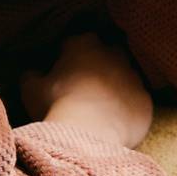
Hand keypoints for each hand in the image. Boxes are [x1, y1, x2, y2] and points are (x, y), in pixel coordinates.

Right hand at [19, 32, 153, 149]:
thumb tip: (32, 72)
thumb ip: (31, 75)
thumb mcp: (30, 88)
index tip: (62, 69)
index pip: (76, 41)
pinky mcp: (146, 99)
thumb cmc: (56, 105)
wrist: (89, 134)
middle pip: (107, 52)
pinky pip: (137, 101)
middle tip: (85, 84)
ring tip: (101, 105)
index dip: (68, 55)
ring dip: (116, 86)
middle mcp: (114, 53)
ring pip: (126, 76)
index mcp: (84, 43)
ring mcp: (134, 76)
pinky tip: (115, 121)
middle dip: (98, 64)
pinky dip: (128, 108)